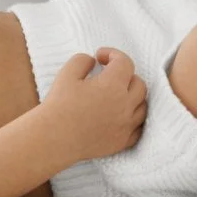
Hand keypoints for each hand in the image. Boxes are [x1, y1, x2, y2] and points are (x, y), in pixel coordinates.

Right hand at [44, 47, 147, 161]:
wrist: (54, 139)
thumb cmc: (59, 105)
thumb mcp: (66, 73)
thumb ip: (83, 60)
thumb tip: (93, 62)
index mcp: (112, 85)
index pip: (125, 62)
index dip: (113, 54)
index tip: (100, 57)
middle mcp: (125, 105)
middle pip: (139, 83)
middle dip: (125, 75)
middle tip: (108, 75)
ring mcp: (126, 125)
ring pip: (142, 105)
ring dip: (132, 96)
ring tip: (116, 95)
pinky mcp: (122, 142)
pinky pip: (138, 128)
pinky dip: (133, 118)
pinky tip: (121, 115)